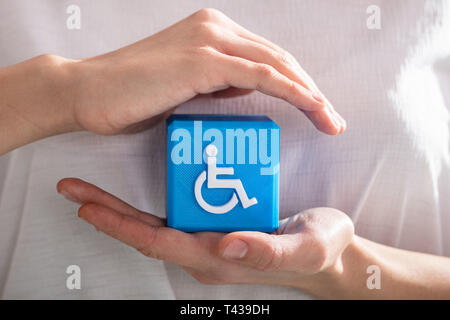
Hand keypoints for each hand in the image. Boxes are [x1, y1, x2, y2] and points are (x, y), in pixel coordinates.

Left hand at [57, 178, 353, 293]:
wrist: (328, 253)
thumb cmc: (319, 249)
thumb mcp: (304, 249)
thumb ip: (267, 251)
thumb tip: (227, 245)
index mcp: (220, 258)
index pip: (162, 243)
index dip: (124, 227)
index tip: (90, 207)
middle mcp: (207, 252)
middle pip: (146, 235)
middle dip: (108, 215)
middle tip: (74, 190)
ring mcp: (208, 241)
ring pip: (154, 227)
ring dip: (120, 210)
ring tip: (90, 190)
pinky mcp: (215, 228)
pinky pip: (173, 218)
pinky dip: (145, 207)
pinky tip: (132, 193)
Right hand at [67, 8, 344, 134]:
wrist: (88, 93)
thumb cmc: (132, 96)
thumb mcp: (185, 85)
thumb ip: (218, 80)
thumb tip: (247, 84)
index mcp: (212, 32)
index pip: (267, 57)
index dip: (297, 83)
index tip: (316, 110)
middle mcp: (215, 28)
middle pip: (280, 58)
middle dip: (312, 91)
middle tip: (332, 120)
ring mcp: (210, 41)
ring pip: (278, 65)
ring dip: (310, 94)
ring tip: (331, 122)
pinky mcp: (203, 60)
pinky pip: (262, 75)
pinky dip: (292, 92)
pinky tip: (312, 108)